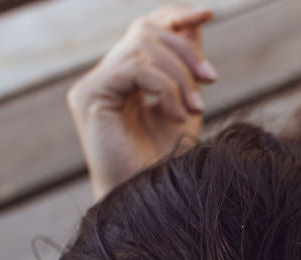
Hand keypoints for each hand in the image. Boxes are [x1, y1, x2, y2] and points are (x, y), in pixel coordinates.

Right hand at [66, 5, 216, 199]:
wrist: (153, 200)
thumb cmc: (170, 162)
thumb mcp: (187, 105)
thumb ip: (187, 67)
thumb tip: (197, 21)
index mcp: (124, 78)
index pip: (146, 30)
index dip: (175, 16)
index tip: (209, 13)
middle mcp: (103, 77)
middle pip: (145, 32)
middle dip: (186, 51)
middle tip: (211, 80)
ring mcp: (92, 86)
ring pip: (141, 47)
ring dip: (179, 76)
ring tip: (195, 109)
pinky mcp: (89, 96)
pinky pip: (134, 69)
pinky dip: (165, 88)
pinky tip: (177, 116)